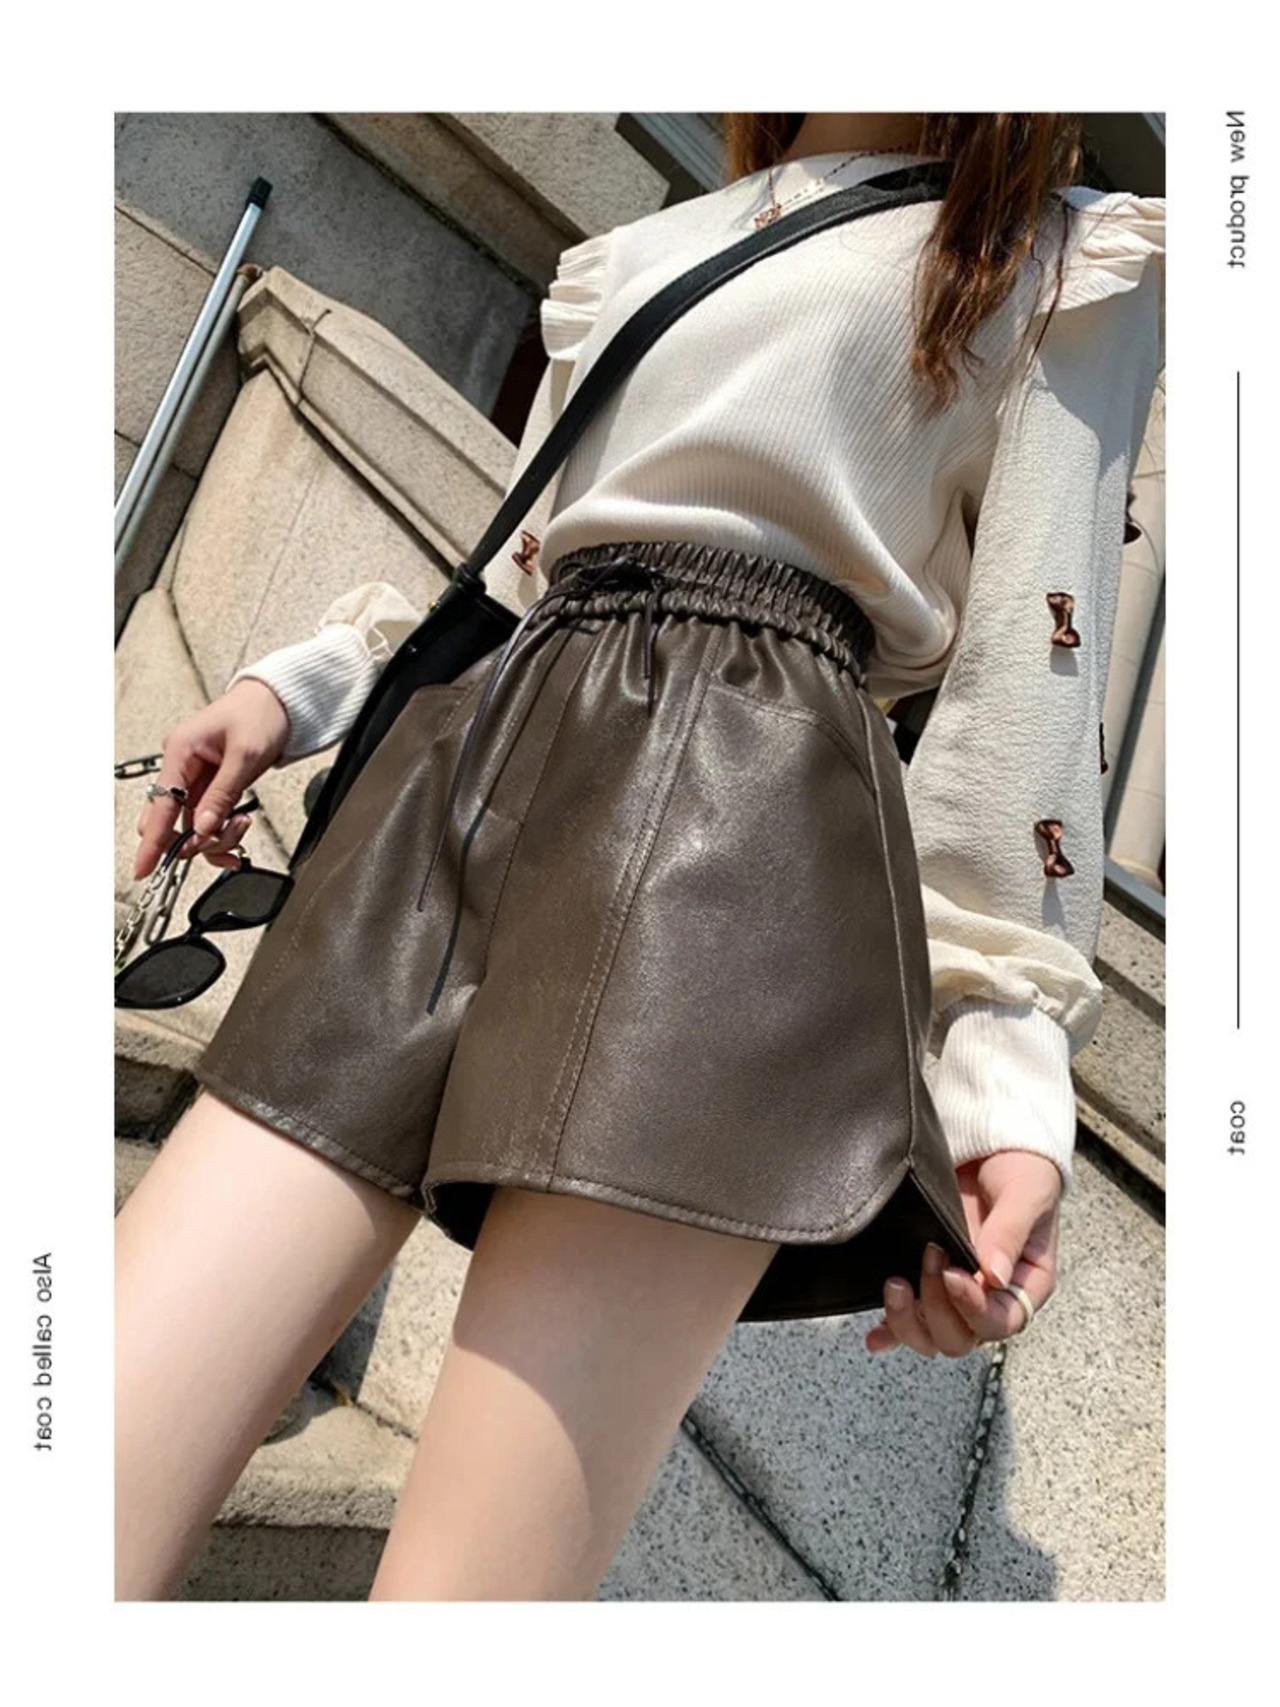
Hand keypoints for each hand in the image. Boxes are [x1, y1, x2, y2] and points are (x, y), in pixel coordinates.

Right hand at [133, 678, 289, 879]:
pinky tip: (239, 829)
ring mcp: (196, 779)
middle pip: (172, 822)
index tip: (144, 867)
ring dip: (217, 836)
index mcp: (180, 751)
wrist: (280, 700)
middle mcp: (182, 767)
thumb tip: (202, 828)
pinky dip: (222, 832)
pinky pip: (208, 820)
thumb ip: (222, 795)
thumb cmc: (260, 713)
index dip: (152, 840)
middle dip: (198, 839)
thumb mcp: (245, 755)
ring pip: (193, 826)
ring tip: (244, 824)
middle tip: (229, 835)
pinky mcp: (211, 787)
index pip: (160, 805)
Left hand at [864, 1150, 1062, 1358]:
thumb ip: (1010, 1232)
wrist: (993, 1144)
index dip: (973, 1309)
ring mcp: (954, 1291)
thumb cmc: (1023, 1170)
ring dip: (908, 1320)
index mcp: (1025, 1284)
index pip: (1000, 1321)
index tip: (953, 1275)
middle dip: (938, 1308)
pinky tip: (873, 1336)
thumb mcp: (1027, 1193)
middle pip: (961, 1337)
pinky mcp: (926, 1278)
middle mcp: (989, 1296)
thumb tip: (993, 1274)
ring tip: (896, 1285)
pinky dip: (889, 1330)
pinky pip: (908, 1318)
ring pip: (930, 1335)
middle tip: (930, 1258)